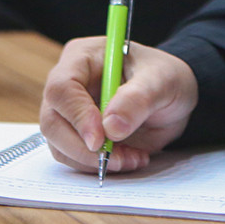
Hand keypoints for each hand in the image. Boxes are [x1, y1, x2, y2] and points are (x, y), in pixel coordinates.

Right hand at [40, 38, 198, 173]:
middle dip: (83, 148)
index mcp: (82, 57)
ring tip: (132, 157)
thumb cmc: (164, 77)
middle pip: (52, 121)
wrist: (172, 95)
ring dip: (93, 161)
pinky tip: (128, 158)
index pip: (62, 88)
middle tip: (117, 158)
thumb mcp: (161, 80)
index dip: (77, 116)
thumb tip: (110, 127)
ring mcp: (69, 112)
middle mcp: (68, 84)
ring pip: (59, 145)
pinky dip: (99, 166)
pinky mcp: (77, 135)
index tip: (100, 140)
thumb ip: (138, 99)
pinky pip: (75, 158)